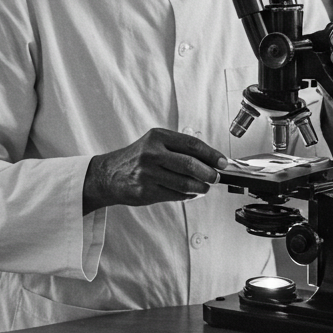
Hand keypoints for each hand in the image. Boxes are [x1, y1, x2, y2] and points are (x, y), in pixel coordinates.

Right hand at [82, 128, 227, 213]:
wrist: (110, 174)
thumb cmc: (137, 158)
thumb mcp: (155, 143)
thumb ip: (179, 149)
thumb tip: (211, 160)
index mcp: (157, 137)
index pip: (192, 145)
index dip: (211, 154)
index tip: (222, 162)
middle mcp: (152, 153)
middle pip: (190, 164)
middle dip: (208, 173)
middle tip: (216, 177)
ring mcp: (148, 173)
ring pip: (184, 183)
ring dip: (200, 187)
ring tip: (205, 187)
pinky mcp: (146, 191)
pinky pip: (175, 195)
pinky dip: (188, 195)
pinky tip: (191, 193)